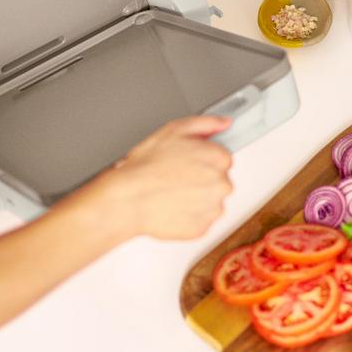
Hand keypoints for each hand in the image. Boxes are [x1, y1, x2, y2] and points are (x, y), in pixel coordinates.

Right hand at [90, 116, 232, 240]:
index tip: (187, 161)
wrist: (128, 199)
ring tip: (171, 192)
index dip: (202, 158)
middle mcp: (222, 184)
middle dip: (201, 178)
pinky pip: (200, 220)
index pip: (222, 157)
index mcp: (218, 158)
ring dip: (195, 197)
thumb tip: (224, 122)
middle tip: (175, 176)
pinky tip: (171, 205)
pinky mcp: (202, 228)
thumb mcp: (173, 130)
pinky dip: (188, 215)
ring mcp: (213, 208)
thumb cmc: (145, 166)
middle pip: (218, 180)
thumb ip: (205, 123)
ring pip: (210, 200)